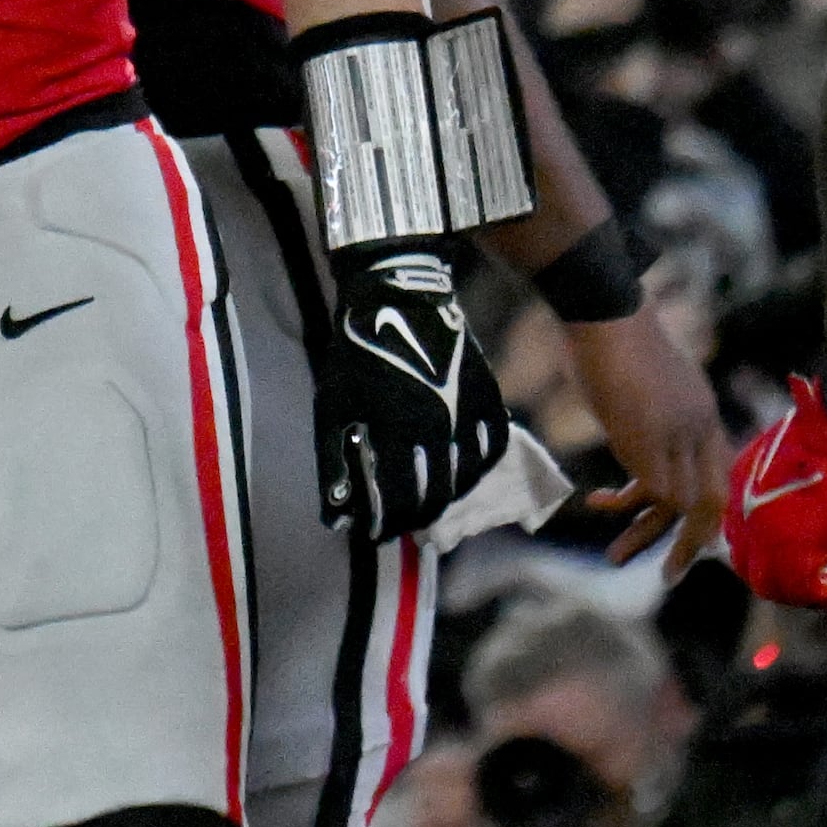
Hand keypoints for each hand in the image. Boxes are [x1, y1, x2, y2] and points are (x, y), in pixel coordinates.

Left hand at [315, 245, 510, 541]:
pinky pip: (493, 446)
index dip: (386, 525)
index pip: (399, 502)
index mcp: (397, 431)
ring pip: (467, 477)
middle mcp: (440, 429)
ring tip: (427, 498)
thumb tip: (336, 518)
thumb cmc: (357, 351)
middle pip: (436, 496)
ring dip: (447, 495)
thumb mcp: (334, 406)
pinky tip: (460, 469)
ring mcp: (468, 412)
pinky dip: (478, 467)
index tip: (376, 531)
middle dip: (415, 516)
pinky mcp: (488, 397)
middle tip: (400, 519)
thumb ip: (335, 464)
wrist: (398, 296)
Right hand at [566, 308, 731, 572]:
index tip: (688, 539)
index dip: (705, 513)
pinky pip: (650, 487)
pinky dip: (625, 503)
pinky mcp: (647, 434)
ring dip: (648, 536)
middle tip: (668, 572)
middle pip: (708, 499)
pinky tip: (599, 502)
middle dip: (690, 543)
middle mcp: (698, 426)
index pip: (716, 476)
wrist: (604, 306)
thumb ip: (650, 413)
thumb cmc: (613, 334)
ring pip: (678, 502)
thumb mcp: (642, 381)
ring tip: (618, 558)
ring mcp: (675, 431)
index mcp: (701, 411)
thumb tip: (636, 445)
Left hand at [724, 375, 826, 606]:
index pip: (738, 538)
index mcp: (738, 489)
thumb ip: (776, 488)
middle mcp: (743, 514)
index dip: (762, 557)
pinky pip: (801, 588)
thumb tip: (795, 510)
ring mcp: (765, 534)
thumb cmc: (822, 434)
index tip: (789, 564)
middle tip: (809, 586)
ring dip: (799, 593)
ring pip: (769, 584)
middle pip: (747, 566)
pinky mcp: (795, 548)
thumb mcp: (784, 459)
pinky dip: (823, 596)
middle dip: (777, 581)